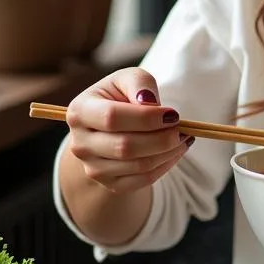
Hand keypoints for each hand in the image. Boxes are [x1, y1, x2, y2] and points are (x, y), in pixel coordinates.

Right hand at [64, 67, 191, 194]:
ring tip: (184, 138)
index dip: (146, 118)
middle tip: (183, 129)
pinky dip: (165, 166)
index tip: (173, 114)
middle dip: (162, 138)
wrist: (110, 126)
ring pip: (137, 165)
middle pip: (125, 146)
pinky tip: (176, 151)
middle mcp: (80, 143)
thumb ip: (140, 84)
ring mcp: (92, 167)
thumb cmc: (121, 96)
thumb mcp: (129, 79)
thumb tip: (149, 103)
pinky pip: (143, 180)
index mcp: (80, 111)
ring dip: (168, 152)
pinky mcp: (109, 183)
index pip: (112, 117)